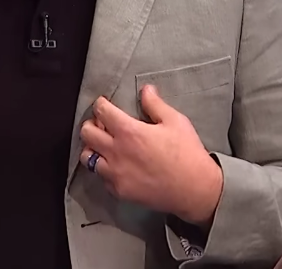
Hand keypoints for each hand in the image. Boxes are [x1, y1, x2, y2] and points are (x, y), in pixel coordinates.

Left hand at [78, 85, 223, 224]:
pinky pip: (100, 176)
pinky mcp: (118, 190)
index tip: (105, 104)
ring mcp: (115, 173)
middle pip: (86, 132)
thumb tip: (145, 90)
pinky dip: (104, 168)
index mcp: (129, 131)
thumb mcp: (175, 121)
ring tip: (106, 146)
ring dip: (93, 147)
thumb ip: (155, 104)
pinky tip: (116, 165)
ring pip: (87, 156)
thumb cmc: (187, 153)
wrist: (195, 190)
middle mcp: (116, 152)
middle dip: (92, 124)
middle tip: (103, 124)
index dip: (101, 104)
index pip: (101, 111)